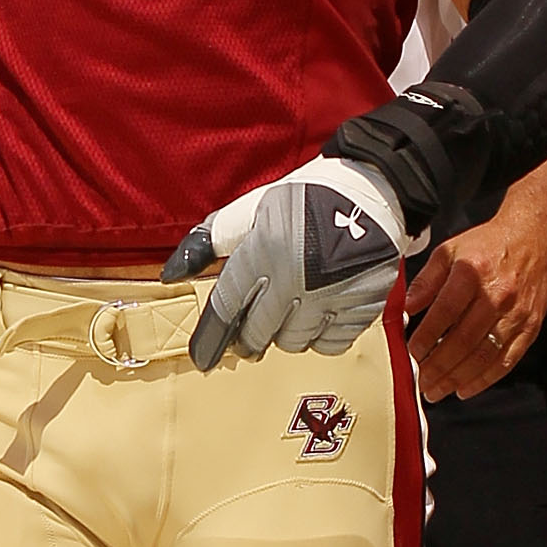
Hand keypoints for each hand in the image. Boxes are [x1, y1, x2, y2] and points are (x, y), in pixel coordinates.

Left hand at [163, 157, 409, 371]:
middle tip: (250, 335)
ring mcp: (333, 294)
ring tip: (291, 310)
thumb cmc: (306, 198)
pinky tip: (319, 313)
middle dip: (248, 338)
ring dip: (285, 333)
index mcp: (266, 248)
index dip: (212, 337)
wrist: (374, 189)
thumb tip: (172, 274)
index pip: (228, 307)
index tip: (203, 358)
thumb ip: (210, 241)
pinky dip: (319, 336)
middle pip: (259, 333)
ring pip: (293, 343)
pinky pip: (329, 344)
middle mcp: (298, 276)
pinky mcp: (363, 305)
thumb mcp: (252, 208)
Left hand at [404, 213, 546, 400]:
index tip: (412, 353)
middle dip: (438, 367)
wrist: (532, 239)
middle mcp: (497, 295)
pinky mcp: (530, 327)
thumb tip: (406, 308)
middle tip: (422, 382)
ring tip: (438, 390)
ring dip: (458, 378)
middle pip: (463, 341)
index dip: (426, 337)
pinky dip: (485, 379)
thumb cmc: (489, 246)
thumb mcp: (448, 252)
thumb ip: (425, 282)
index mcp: (472, 273)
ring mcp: (516, 314)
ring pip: (484, 356)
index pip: (445, 312)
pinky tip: (466, 388)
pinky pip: (506, 360)